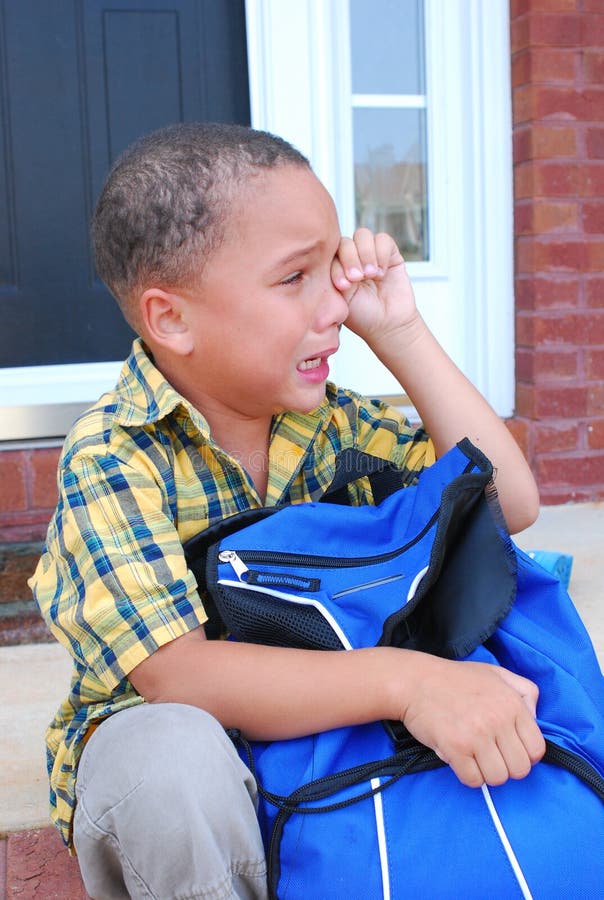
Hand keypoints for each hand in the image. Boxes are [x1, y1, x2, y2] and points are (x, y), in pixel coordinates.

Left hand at [331, 227, 417, 345]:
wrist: (388, 326)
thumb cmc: (362, 316)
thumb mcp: (342, 298)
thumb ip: (336, 276)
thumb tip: (332, 257)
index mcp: (335, 268)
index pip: (331, 253)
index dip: (337, 265)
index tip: (343, 286)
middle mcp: (352, 258)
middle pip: (346, 241)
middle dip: (351, 259)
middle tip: (358, 278)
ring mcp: (371, 254)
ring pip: (362, 235)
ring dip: (366, 254)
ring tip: (371, 275)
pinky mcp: (390, 254)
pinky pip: (383, 239)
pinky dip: (381, 253)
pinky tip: (381, 273)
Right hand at [397, 655, 545, 787]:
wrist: (416, 681)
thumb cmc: (455, 679)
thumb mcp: (496, 673)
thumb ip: (525, 691)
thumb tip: (535, 717)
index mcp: (512, 704)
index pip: (536, 750)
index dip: (525, 755)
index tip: (509, 750)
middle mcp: (498, 720)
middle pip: (520, 769)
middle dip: (506, 766)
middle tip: (489, 754)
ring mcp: (476, 735)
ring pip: (498, 778)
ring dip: (486, 772)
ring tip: (474, 756)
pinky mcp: (455, 748)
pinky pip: (473, 780)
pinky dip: (467, 775)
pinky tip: (460, 758)